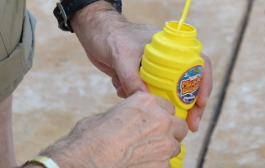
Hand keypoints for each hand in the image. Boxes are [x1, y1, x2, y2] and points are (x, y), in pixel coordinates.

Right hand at [40, 92, 187, 167]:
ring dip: (164, 150)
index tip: (154, 124)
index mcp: (147, 102)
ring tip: (144, 155)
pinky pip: (166, 165)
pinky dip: (157, 165)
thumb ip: (130, 114)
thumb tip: (131, 119)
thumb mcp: (110, 114)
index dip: (160, 116)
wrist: (85, 160)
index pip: (168, 107)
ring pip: (175, 147)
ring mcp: (164, 144)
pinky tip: (141, 165)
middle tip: (154, 140)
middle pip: (179, 126)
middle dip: (169, 132)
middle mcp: (161, 120)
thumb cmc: (90, 138)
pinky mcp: (162, 165)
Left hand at [72, 2, 213, 131]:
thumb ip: (132, 77)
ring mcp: (155, 69)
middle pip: (187, 83)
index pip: (197, 62)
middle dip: (190, 104)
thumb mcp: (121, 56)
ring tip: (159, 121)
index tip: (200, 102)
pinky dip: (141, 100)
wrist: (93, 32)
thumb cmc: (110, 36)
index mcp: (171, 45)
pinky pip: (149, 94)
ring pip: (169, 92)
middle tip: (192, 124)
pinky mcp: (141, 77)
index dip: (204, 82)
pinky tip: (122, 93)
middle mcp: (167, 58)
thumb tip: (145, 99)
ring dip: (165, 107)